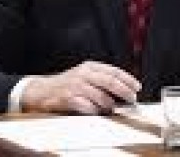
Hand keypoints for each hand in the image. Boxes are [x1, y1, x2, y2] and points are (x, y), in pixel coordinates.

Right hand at [20, 61, 139, 114]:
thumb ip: (101, 79)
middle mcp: (84, 74)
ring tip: (112, 108)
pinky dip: (95, 111)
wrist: (42, 91)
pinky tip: (97, 112)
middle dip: (125, 92)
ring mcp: (76, 85)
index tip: (137, 87)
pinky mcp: (68, 98)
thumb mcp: (84, 75)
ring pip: (101, 96)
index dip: (128, 80)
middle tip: (132, 99)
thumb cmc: (66, 84)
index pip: (114, 71)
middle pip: (111, 82)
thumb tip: (124, 89)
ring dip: (110, 105)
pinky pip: (88, 107)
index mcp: (90, 66)